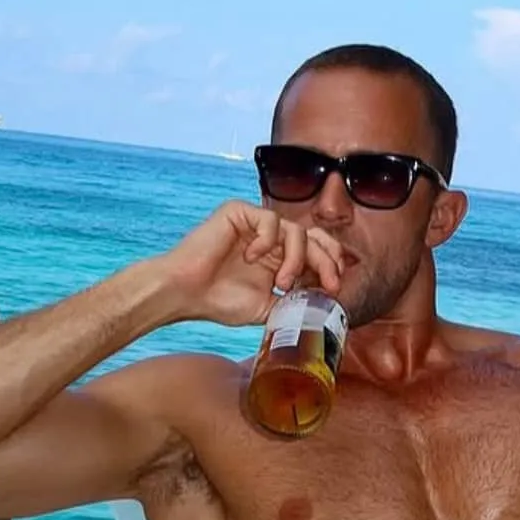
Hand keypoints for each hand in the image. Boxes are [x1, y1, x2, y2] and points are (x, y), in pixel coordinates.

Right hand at [156, 201, 344, 328]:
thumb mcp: (268, 307)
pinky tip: (252, 258)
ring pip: (296, 230)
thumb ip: (295, 301)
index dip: (331, 264)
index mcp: (279, 257)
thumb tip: (325, 303)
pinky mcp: (239, 212)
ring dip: (295, 258)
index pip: (317, 250)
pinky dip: (267, 241)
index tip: (334, 287)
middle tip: (328, 282)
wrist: (184, 294)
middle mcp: (270, 238)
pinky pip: (270, 219)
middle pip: (314, 237)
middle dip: (326, 260)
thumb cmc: (219, 301)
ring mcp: (255, 224)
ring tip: (281, 281)